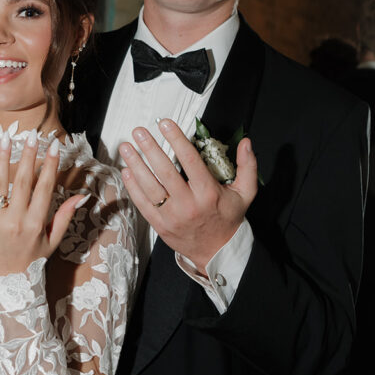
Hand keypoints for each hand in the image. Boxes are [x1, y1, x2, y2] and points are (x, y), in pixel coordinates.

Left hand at [0, 130, 87, 276]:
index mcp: (35, 224)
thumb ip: (64, 217)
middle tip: (31, 134)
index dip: (50, 165)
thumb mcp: (51, 243)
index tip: (54, 145)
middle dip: (28, 156)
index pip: (45, 188)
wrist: (1, 287)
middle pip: (22, 181)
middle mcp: (15, 221)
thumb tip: (81, 196)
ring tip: (5, 139)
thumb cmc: (28, 264)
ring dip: (3, 159)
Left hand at [119, 118, 257, 269]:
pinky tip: (127, 171)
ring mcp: (172, 216)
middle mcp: (188, 204)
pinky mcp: (160, 225)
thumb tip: (246, 142)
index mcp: (208, 193)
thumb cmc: (228, 218)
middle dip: (150, 148)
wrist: (216, 251)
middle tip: (139, 131)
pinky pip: (143, 204)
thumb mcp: (246, 193)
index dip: (176, 140)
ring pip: (150, 187)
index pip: (190, 161)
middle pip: (165, 172)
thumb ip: (247, 166)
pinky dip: (133, 187)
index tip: (165, 124)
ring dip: (136, 165)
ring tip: (126, 147)